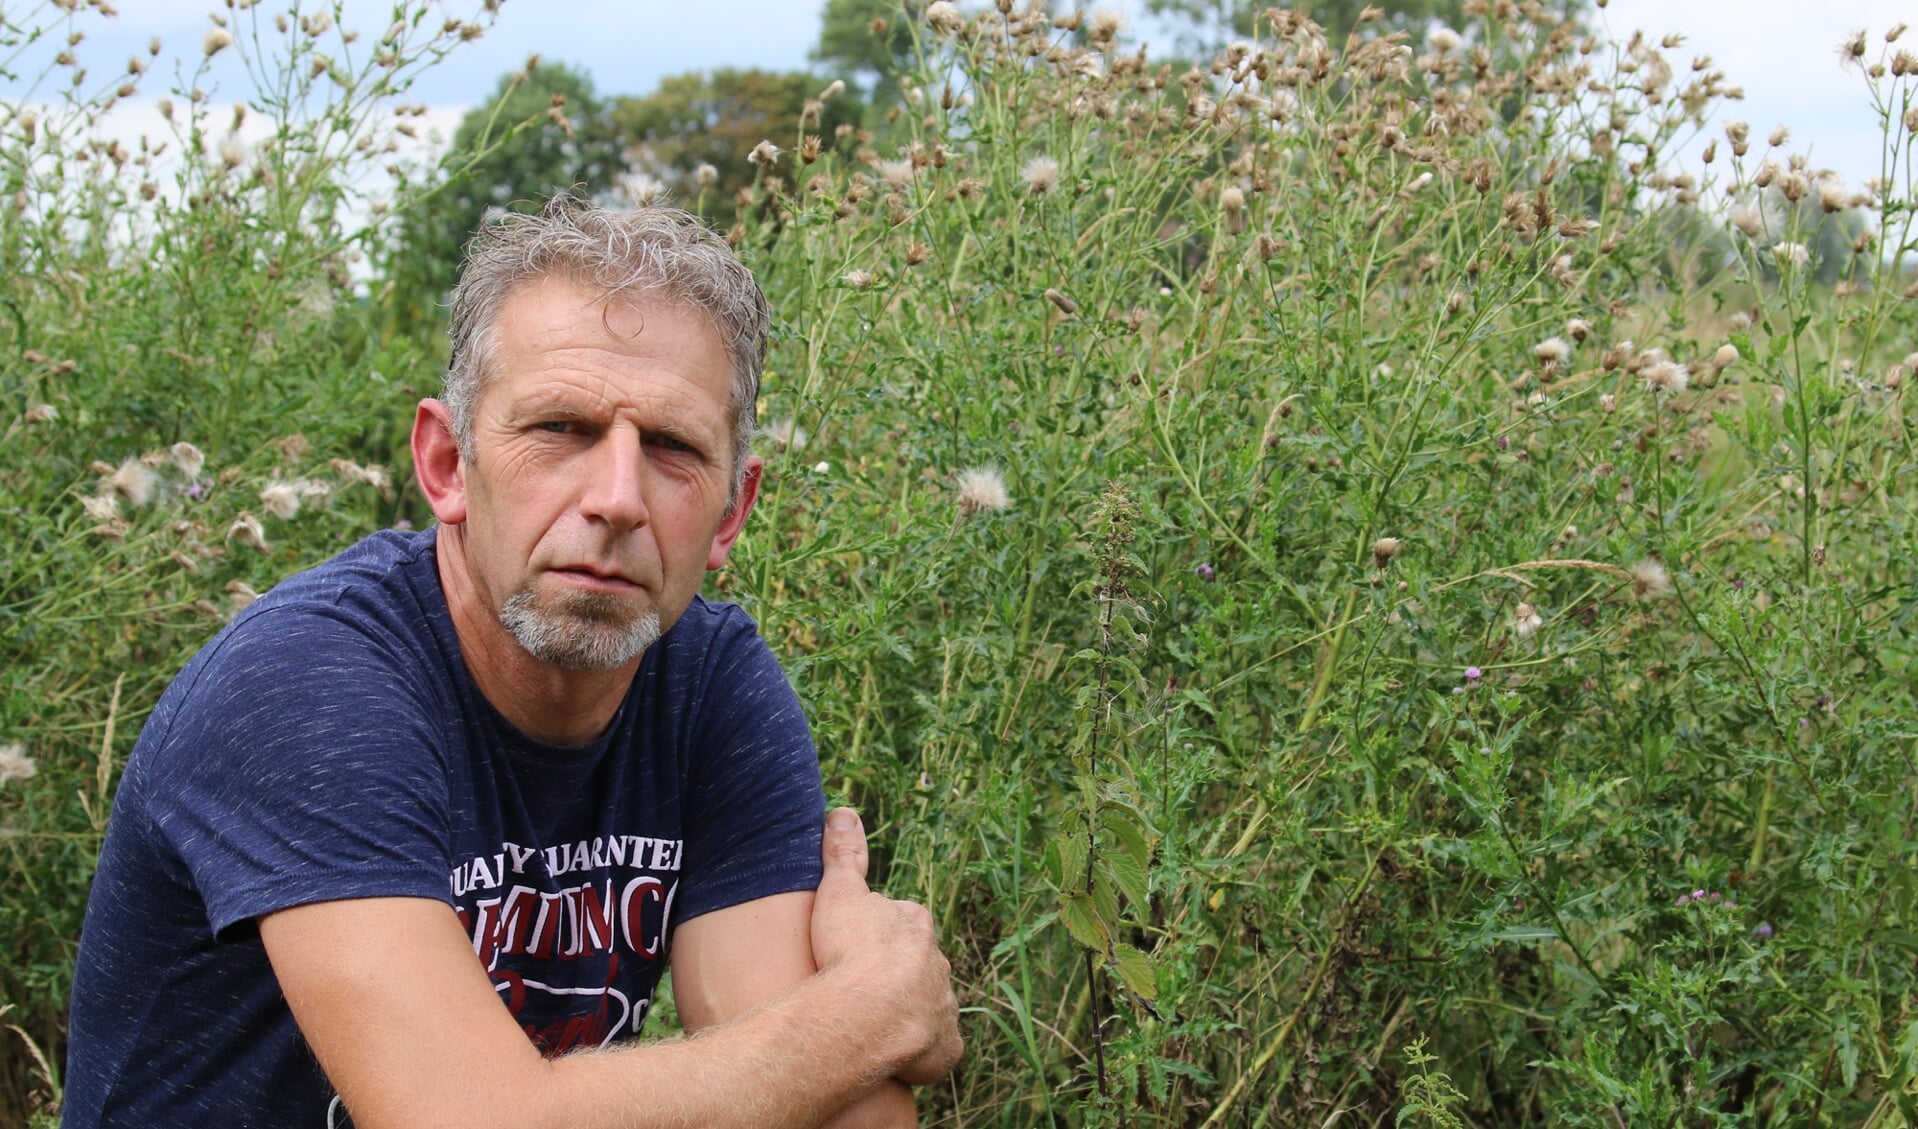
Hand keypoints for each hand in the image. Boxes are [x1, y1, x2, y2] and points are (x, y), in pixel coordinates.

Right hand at [810, 807, 962, 1084]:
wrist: (868, 1010)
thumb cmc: (849, 950)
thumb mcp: (840, 892)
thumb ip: (843, 854)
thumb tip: (842, 811)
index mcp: (915, 925)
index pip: (904, 924)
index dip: (882, 935)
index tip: (859, 946)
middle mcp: (937, 963)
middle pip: (919, 966)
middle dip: (900, 975)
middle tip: (865, 988)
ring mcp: (943, 1006)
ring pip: (930, 1006)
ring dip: (911, 1013)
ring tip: (877, 1025)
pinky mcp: (944, 1047)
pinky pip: (938, 1050)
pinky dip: (925, 1054)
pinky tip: (902, 1060)